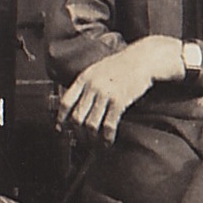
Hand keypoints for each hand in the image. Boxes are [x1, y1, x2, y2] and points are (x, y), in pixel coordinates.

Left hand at [58, 38, 177, 144]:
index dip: (61, 117)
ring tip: (95, 142)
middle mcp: (92, 86)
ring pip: (91, 123)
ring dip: (92, 137)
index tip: (60, 126)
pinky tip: (108, 141)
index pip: (66, 101)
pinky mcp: (119, 102)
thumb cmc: (122, 64)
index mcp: (84, 78)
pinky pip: (108, 124)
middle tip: (80, 138)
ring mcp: (105, 94)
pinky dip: (107, 137)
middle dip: (77, 131)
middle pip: (77, 116)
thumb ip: (86, 83)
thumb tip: (77, 101)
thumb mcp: (98, 69)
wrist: (142, 59)